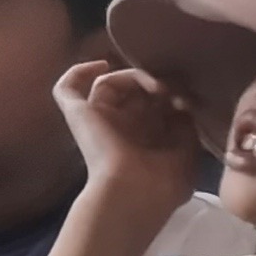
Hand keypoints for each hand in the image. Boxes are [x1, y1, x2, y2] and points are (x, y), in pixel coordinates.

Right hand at [57, 61, 207, 220]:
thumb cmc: (164, 181)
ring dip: (133, 77)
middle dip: (153, 84)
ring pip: (106, 84)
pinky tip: (102, 65)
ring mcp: (96, 118)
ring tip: (155, 86)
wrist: (136, 190)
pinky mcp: (77, 113)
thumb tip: (178, 102)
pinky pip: (67, 87)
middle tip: (173, 89)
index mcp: (142, 138)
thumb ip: (185, 125)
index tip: (188, 100)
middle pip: (130, 92)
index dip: (169, 95)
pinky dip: (80, 71)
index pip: (150, 105)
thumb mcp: (188, 151)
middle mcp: (118, 126)